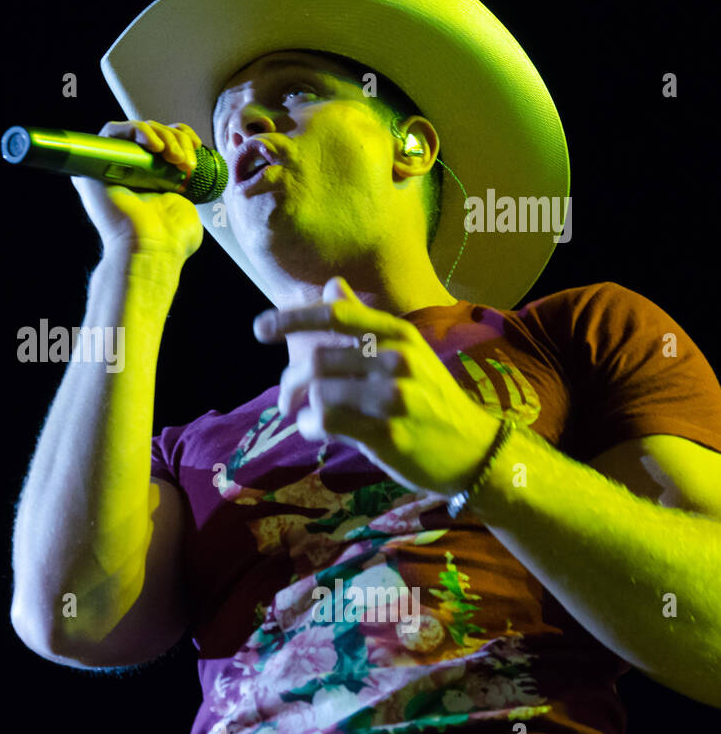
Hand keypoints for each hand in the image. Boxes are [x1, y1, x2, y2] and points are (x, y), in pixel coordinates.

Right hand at [70, 119, 203, 264]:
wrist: (152, 249)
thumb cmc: (171, 239)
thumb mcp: (187, 206)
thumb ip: (185, 188)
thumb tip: (196, 176)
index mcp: (149, 180)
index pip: (162, 141)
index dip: (180, 135)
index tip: (197, 145)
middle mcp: (127, 173)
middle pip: (152, 133)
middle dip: (175, 138)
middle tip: (186, 161)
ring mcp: (109, 168)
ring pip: (135, 130)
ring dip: (161, 135)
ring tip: (174, 158)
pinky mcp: (94, 165)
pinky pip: (111, 131)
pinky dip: (136, 131)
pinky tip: (155, 147)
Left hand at [252, 276, 501, 496]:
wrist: (473, 450)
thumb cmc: (430, 398)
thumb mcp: (405, 351)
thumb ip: (365, 320)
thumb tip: (334, 283)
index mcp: (398, 334)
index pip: (336, 315)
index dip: (292, 318)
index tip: (259, 328)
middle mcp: (398, 360)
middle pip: (317, 360)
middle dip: (290, 381)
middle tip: (286, 398)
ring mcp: (395, 398)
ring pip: (319, 393)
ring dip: (300, 409)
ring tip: (305, 417)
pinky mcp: (388, 434)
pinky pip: (328, 423)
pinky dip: (311, 427)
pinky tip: (316, 430)